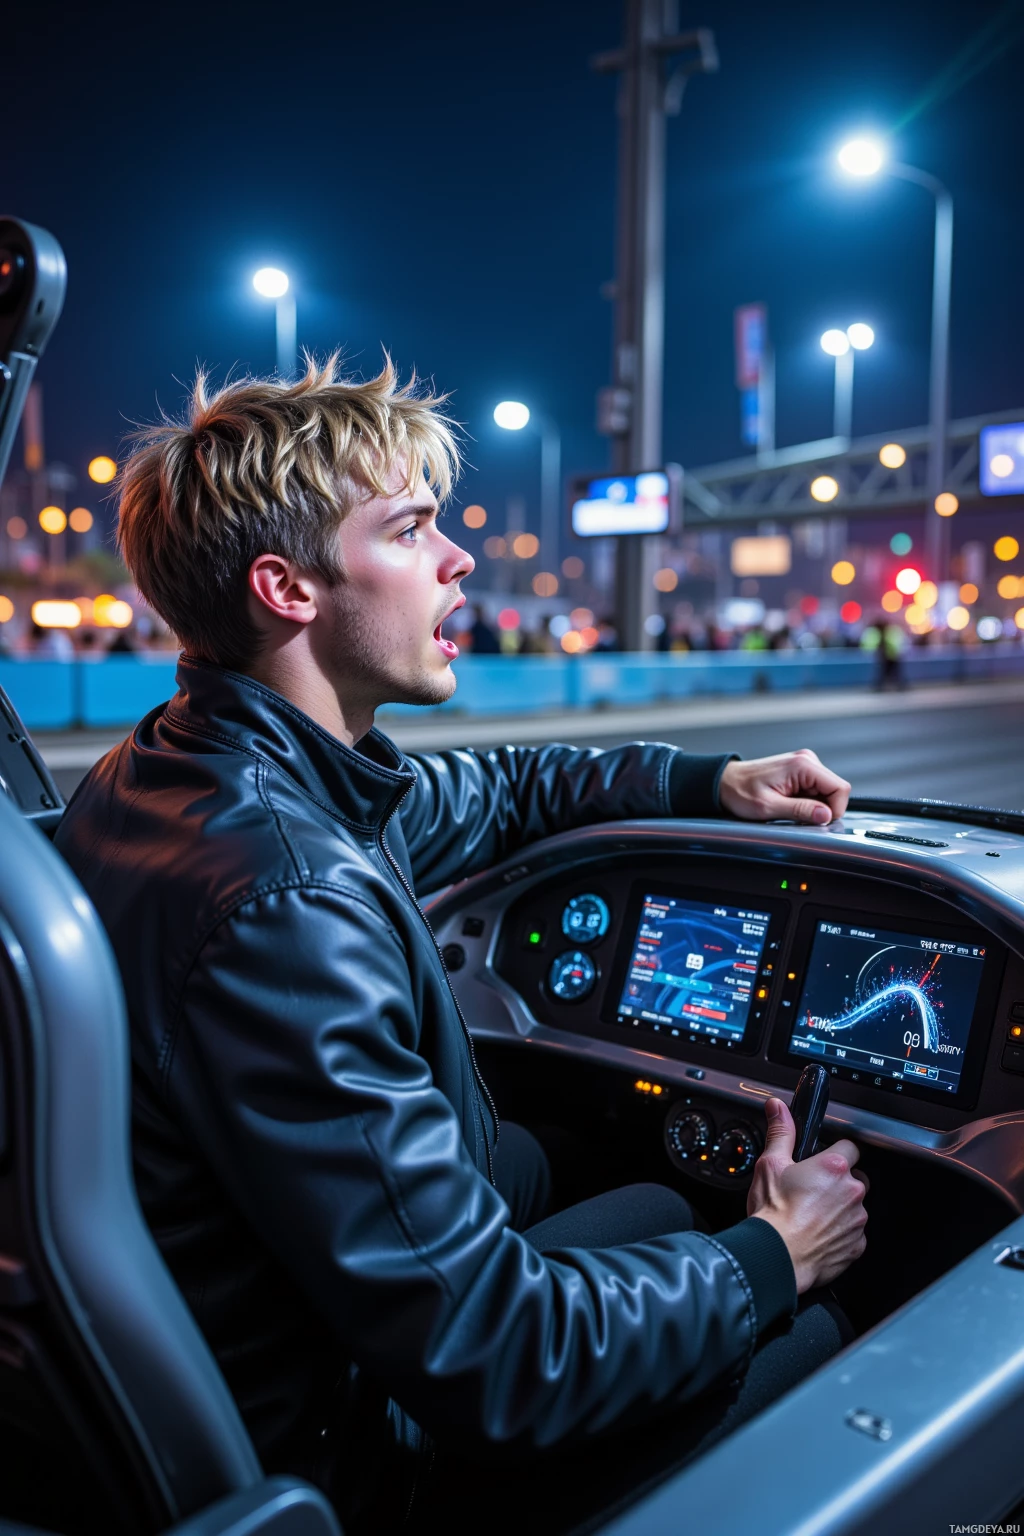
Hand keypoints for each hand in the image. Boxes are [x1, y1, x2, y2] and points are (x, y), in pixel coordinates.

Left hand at [719, 750, 850, 825]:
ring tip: (789, 808)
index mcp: (803, 765)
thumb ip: (801, 811)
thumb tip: (826, 815)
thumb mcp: (769, 807)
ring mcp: (805, 765)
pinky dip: (808, 802)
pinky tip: (790, 803)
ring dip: (814, 806)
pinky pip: (816, 790)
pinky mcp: (800, 772)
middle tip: (798, 816)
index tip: (817, 821)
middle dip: (823, 809)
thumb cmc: (740, 792)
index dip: (834, 810)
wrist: (725, 782)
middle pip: (836, 790)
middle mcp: (807, 760)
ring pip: (827, 792)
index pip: (841, 789)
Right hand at [747, 1097, 867, 1292]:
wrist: (776, 1256)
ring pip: (855, 1207)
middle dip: (838, 1183)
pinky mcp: (856, 1245)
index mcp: (833, 1167)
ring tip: (812, 1215)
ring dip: (840, 1209)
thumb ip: (780, 1132)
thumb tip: (777, 1108)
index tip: (823, 1161)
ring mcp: (857, 1220)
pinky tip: (818, 1234)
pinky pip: (853, 1234)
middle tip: (812, 1191)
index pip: (850, 1147)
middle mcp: (851, 1192)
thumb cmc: (773, 1213)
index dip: (836, 1152)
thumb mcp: (770, 1164)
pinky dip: (840, 1234)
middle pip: (854, 1178)